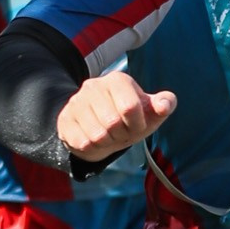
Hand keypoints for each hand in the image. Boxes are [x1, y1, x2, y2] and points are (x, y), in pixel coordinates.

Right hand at [55, 71, 176, 160]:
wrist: (99, 130)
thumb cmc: (129, 120)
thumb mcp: (150, 114)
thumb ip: (164, 105)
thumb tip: (165, 105)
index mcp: (118, 80)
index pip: (130, 107)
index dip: (137, 124)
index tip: (136, 125)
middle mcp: (94, 85)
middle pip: (113, 123)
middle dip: (122, 135)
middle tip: (120, 132)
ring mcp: (76, 102)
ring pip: (97, 135)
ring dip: (107, 142)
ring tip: (108, 135)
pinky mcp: (64, 119)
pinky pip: (82, 142)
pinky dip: (92, 148)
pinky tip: (93, 139)